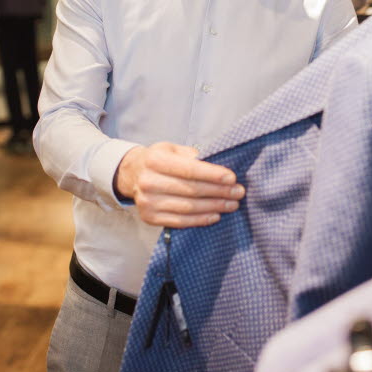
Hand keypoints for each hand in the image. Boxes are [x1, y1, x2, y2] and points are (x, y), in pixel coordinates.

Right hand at [115, 142, 243, 227]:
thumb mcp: (173, 150)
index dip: (213, 175)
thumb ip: (195, 156)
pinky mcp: (149, 217)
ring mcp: (147, 202)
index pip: (190, 170)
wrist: (133, 174)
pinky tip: (215, 215)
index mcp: (155, 160)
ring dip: (214, 207)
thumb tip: (223, 166)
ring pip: (188, 207)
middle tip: (238, 192)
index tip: (232, 178)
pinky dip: (200, 220)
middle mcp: (148, 181)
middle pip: (191, 190)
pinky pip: (180, 221)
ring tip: (232, 204)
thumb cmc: (160, 160)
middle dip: (219, 192)